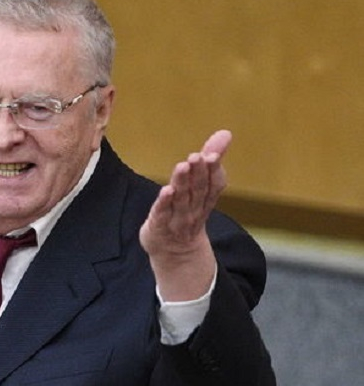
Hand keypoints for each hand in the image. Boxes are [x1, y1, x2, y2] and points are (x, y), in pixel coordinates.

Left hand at [139, 130, 231, 300]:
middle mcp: (194, 208)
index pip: (213, 184)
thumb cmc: (187, 211)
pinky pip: (163, 213)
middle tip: (197, 156)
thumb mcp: (200, 185)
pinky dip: (165, 203)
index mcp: (205, 198)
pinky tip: (166, 190)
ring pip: (181, 200)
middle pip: (197, 190)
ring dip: (182, 183)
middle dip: (198, 173)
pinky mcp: (159, 226)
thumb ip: (210, 158)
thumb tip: (225, 133)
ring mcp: (177, 219)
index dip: (213, 170)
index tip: (213, 155)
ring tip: (183, 166)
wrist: (176, 252)